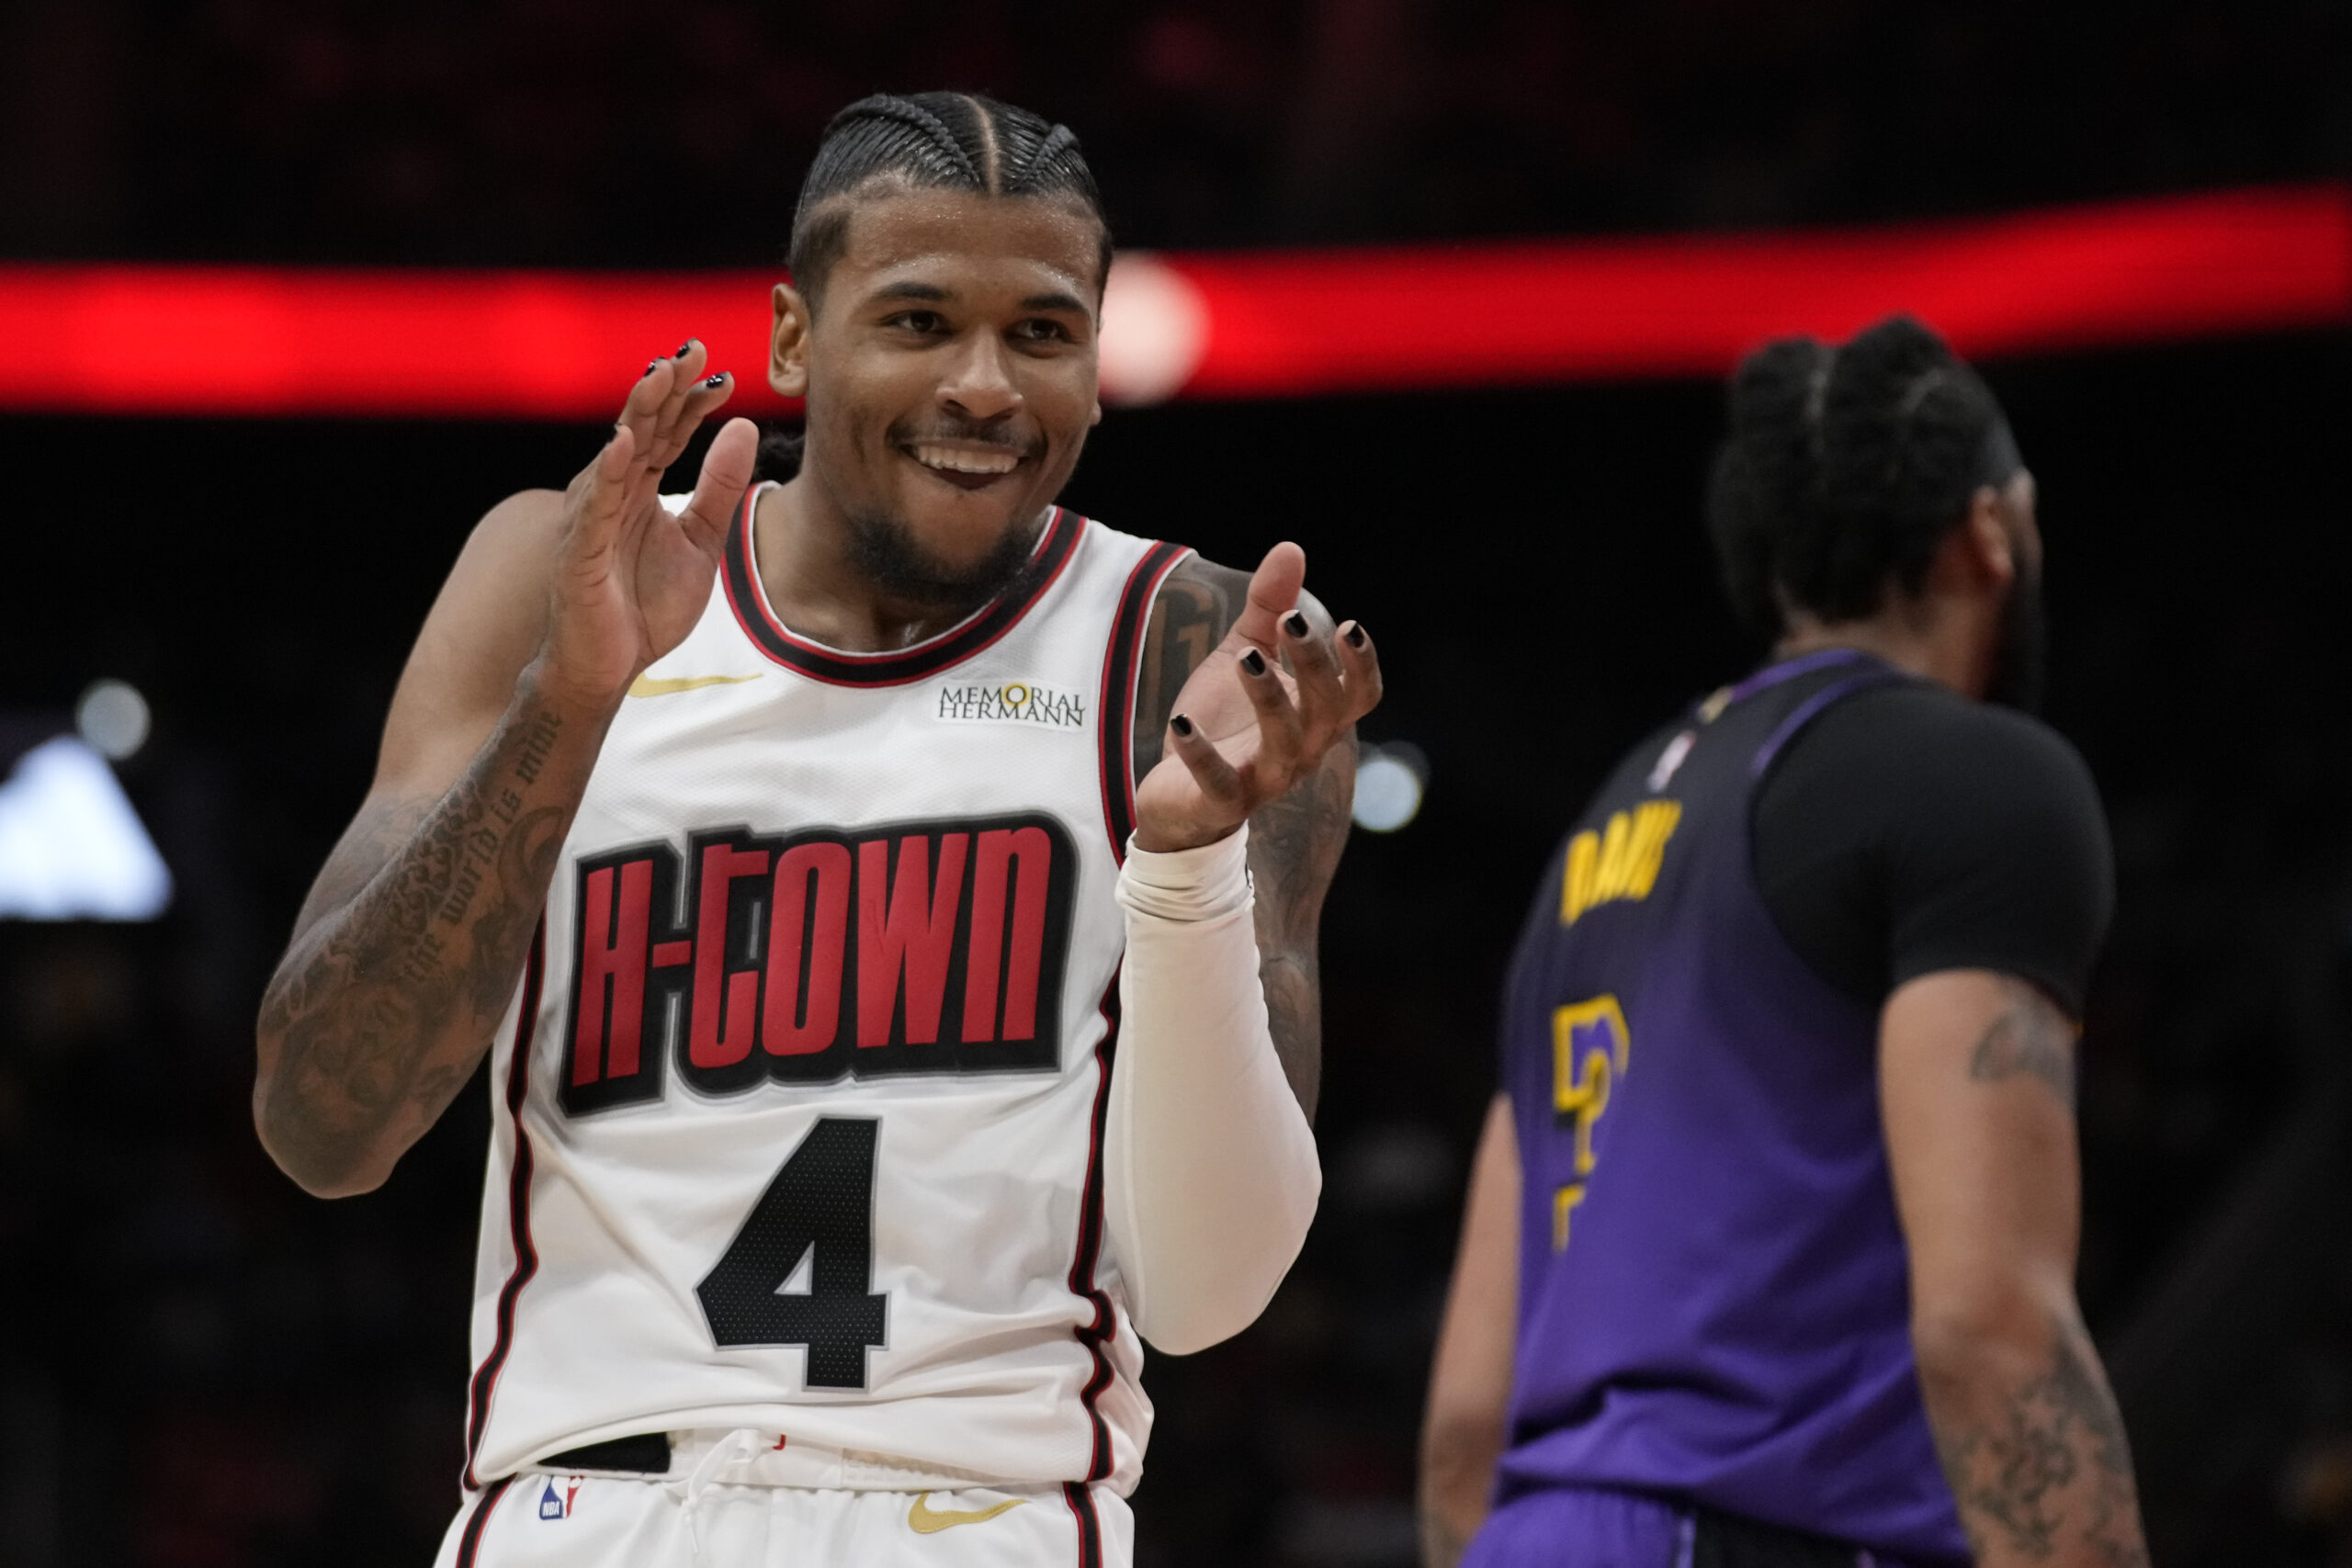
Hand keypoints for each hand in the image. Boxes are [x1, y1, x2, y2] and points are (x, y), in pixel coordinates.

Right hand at [536, 342, 759, 709]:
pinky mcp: (578, 550)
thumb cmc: (645, 605)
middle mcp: (611, 491)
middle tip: (694, 349)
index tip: (725, 374)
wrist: (608, 667)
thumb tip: (745, 427)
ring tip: (659, 376)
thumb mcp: (701, 542)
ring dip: (636, 413)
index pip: (668, 432)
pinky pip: (593, 506)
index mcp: (639, 487)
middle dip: (666, 387)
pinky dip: (606, 472)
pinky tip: (621, 443)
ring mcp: (591, 517)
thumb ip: (721, 488)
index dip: (693, 402)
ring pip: (615, 453)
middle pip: (640, 426)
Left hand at [1133, 542, 1381, 852]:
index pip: (1359, 696)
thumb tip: (1291, 548)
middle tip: (1290, 620)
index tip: (1348, 626)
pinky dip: (1201, 754)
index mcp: (1316, 716)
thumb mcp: (1244, 653)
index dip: (1361, 666)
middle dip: (1312, 665)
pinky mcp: (1222, 802)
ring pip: (1283, 743)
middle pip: (1325, 711)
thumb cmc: (1225, 720)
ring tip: (1246, 658)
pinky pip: (1219, 783)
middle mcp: (1302, 750)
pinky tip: (1181, 722)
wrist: (1179, 794)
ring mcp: (1265, 779)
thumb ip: (1269, 607)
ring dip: (1269, 699)